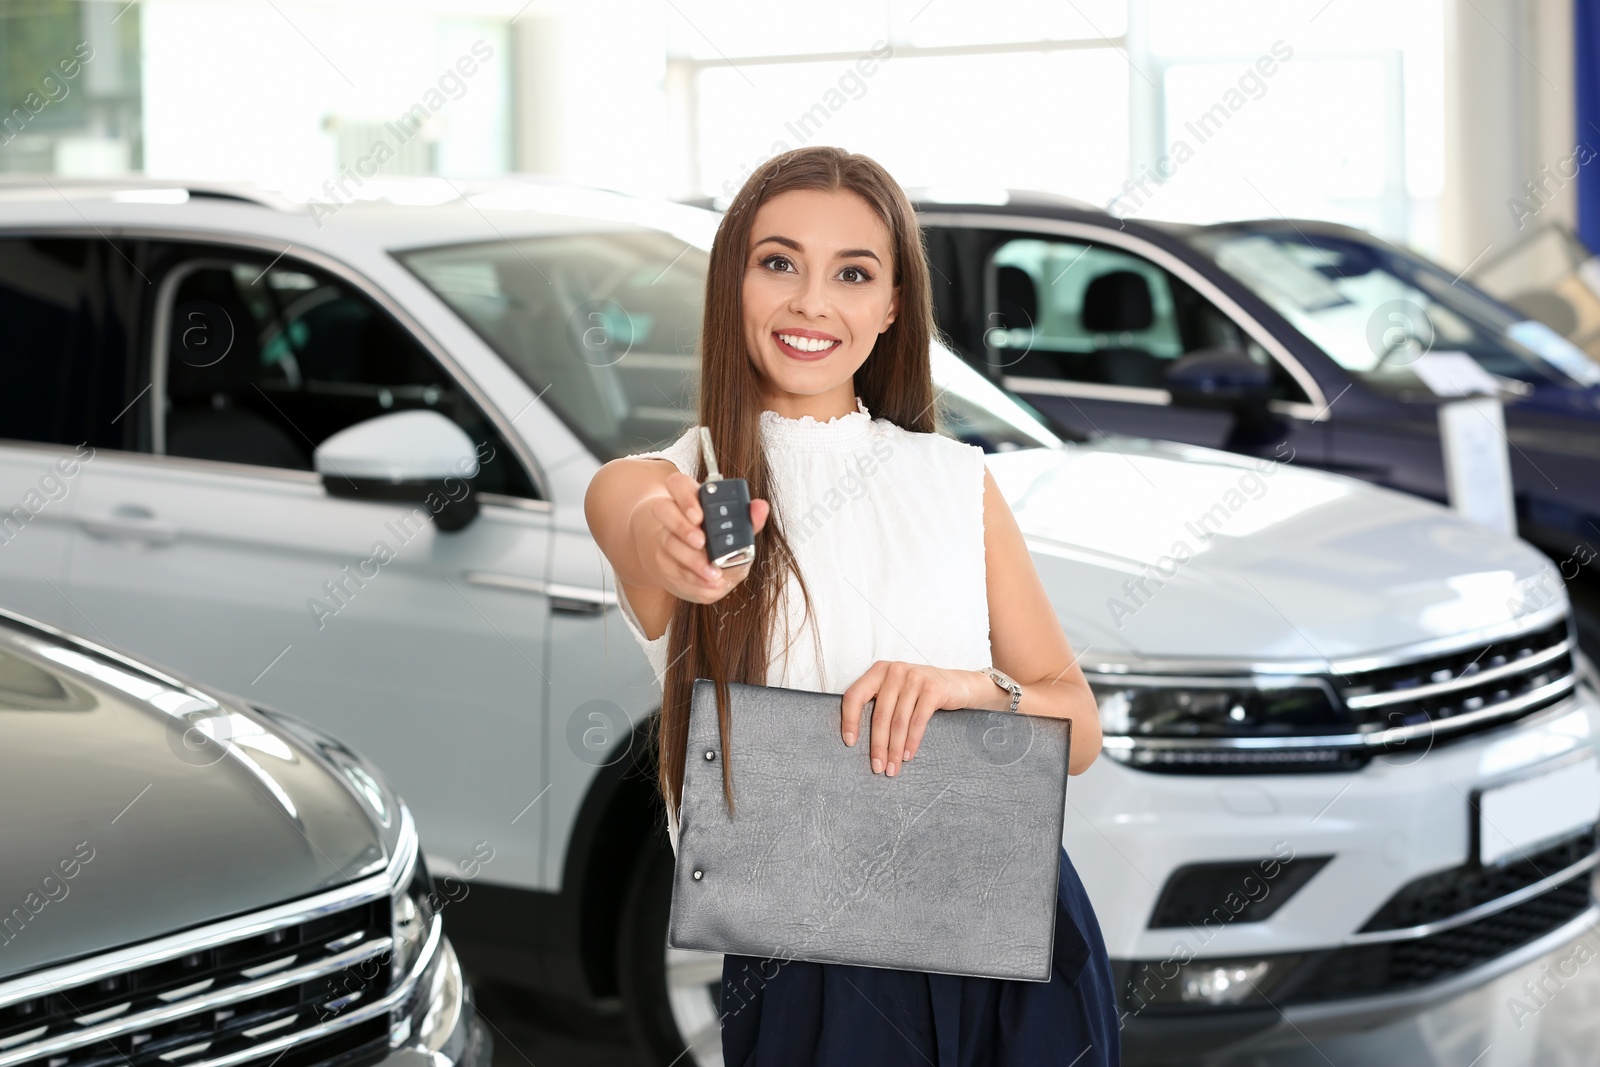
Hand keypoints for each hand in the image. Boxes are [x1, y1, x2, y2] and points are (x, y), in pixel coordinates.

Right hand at [629, 471, 769, 604]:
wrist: (694, 566)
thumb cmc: (718, 544)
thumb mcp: (736, 531)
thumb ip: (749, 520)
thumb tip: (761, 507)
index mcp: (692, 497)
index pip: (678, 484)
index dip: (685, 498)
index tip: (699, 515)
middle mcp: (672, 514)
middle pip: (664, 509)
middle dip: (683, 527)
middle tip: (702, 543)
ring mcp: (663, 536)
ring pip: (667, 541)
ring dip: (691, 560)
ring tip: (712, 573)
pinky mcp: (660, 560)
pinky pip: (669, 568)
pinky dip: (690, 579)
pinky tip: (706, 583)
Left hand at [840, 661, 984, 776]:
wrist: (959, 684)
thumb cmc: (922, 692)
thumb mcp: (898, 690)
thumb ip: (880, 702)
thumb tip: (859, 737)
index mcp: (879, 670)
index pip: (855, 695)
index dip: (849, 720)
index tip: (850, 742)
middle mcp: (895, 671)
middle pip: (879, 714)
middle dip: (878, 746)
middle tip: (877, 767)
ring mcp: (914, 678)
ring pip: (898, 721)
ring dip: (895, 749)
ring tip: (893, 767)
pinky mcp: (932, 689)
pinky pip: (917, 722)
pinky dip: (912, 742)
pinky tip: (908, 755)